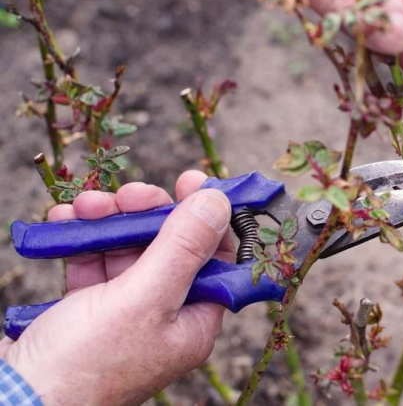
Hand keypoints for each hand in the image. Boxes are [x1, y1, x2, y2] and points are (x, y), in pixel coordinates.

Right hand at [0, 171, 234, 405]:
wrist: (15, 398)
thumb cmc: (85, 364)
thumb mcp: (145, 299)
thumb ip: (183, 248)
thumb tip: (219, 202)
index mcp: (194, 322)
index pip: (216, 258)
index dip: (206, 217)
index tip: (190, 181)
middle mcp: (165, 317)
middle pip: (170, 247)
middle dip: (147, 213)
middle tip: (128, 193)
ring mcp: (125, 313)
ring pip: (129, 250)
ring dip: (109, 221)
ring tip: (85, 206)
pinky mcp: (87, 309)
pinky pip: (94, 263)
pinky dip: (82, 240)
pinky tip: (65, 221)